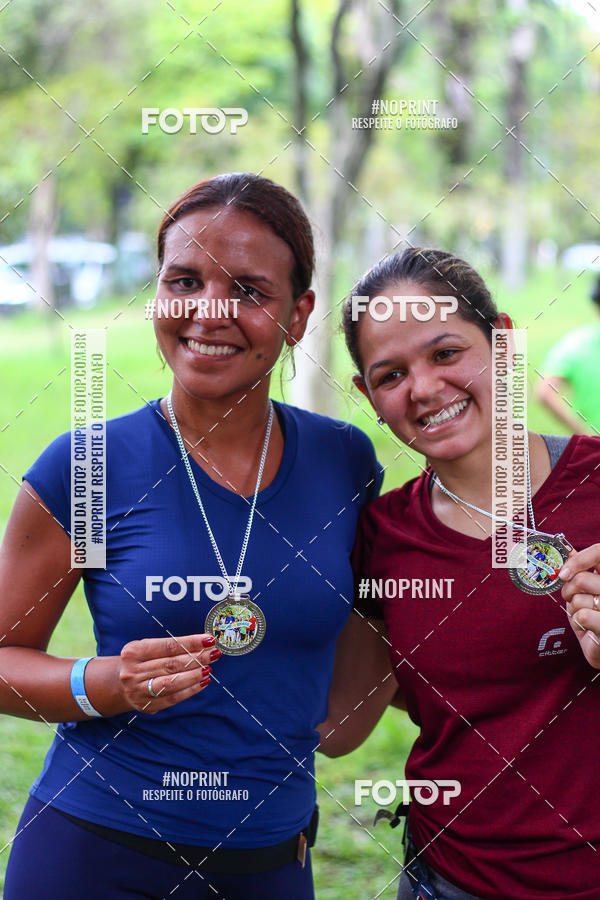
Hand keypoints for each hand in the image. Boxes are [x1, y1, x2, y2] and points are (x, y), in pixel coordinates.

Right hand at [119, 633, 220, 711]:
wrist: (120, 685)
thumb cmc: (141, 661)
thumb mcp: (148, 648)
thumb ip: (172, 646)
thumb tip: (204, 642)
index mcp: (134, 651)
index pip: (168, 646)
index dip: (191, 642)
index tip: (208, 640)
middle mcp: (133, 671)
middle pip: (171, 664)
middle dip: (196, 658)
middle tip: (213, 654)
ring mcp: (138, 690)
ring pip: (172, 682)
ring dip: (194, 675)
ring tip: (208, 668)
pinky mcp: (146, 705)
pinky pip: (172, 698)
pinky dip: (190, 690)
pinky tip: (202, 682)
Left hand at [560, 545, 599, 668]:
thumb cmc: (594, 615)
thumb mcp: (587, 589)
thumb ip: (581, 569)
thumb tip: (567, 549)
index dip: (580, 559)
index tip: (563, 573)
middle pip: (581, 579)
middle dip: (568, 591)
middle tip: (572, 598)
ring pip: (579, 599)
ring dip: (574, 608)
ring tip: (585, 614)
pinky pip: (582, 616)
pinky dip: (578, 621)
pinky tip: (588, 626)